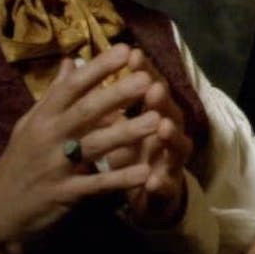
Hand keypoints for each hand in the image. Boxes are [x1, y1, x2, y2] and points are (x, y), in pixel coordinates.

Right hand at [0, 44, 157, 245]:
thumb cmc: (19, 160)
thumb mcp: (30, 124)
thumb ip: (54, 94)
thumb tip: (71, 60)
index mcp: (43, 117)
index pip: (71, 87)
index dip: (98, 68)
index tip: (125, 49)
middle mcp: (48, 137)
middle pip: (85, 111)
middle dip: (115, 94)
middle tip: (145, 78)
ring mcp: (55, 166)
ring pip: (94, 145)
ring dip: (125, 133)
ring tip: (156, 120)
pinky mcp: (63, 194)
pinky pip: (95, 185)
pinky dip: (120, 179)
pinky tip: (145, 172)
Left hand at [121, 48, 193, 227]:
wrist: (150, 199)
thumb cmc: (132, 156)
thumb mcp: (115, 127)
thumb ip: (103, 100)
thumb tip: (78, 66)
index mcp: (154, 116)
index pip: (152, 88)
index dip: (144, 72)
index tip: (132, 54)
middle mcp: (167, 134)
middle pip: (170, 113)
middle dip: (162, 101)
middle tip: (152, 88)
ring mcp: (170, 162)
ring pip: (177, 147)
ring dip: (171, 137)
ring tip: (163, 128)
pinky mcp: (168, 190)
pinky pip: (166, 187)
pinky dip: (161, 184)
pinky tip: (152, 182)